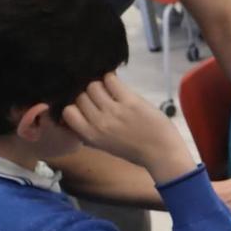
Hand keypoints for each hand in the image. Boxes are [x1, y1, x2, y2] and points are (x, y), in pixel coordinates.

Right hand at [61, 73, 191, 180]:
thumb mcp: (105, 145)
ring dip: (100, 84)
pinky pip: (111, 80)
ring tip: (109, 89)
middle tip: (99, 95)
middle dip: (88, 93)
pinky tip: (117, 84)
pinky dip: (112, 78)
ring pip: (93, 85)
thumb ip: (90, 132)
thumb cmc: (134, 151)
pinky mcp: (129, 101)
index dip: (74, 105)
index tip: (83, 104)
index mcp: (91, 136)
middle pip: (81, 96)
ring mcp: (114, 111)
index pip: (68, 112)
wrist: (161, 152)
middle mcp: (99, 123)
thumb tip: (76, 113)